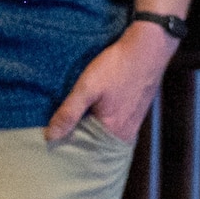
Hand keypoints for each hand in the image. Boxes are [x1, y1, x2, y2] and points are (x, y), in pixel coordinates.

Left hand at [45, 20, 180, 143]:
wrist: (149, 47)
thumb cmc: (118, 66)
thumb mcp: (87, 87)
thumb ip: (69, 113)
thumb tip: (50, 136)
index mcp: (114, 131)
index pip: (86, 151)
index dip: (68, 146)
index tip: (54, 140)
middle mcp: (127, 132)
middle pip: (98, 145)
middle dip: (81, 141)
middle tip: (62, 132)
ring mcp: (135, 121)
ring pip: (108, 134)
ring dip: (92, 130)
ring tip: (76, 122)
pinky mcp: (138, 110)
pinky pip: (117, 125)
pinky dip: (104, 122)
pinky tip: (97, 110)